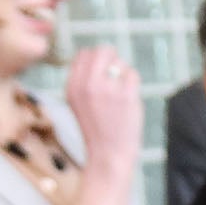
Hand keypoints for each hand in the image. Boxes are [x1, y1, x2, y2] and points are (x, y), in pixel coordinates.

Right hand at [64, 45, 143, 171]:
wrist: (108, 154)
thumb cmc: (96, 127)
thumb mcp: (77, 102)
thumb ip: (83, 79)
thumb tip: (95, 54)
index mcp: (72, 86)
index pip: (84, 54)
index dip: (96, 59)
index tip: (102, 72)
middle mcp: (87, 85)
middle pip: (103, 51)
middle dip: (112, 59)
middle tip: (115, 75)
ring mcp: (108, 90)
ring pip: (120, 62)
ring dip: (123, 73)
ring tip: (120, 92)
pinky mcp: (127, 96)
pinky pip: (132, 74)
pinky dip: (133, 83)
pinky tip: (129, 97)